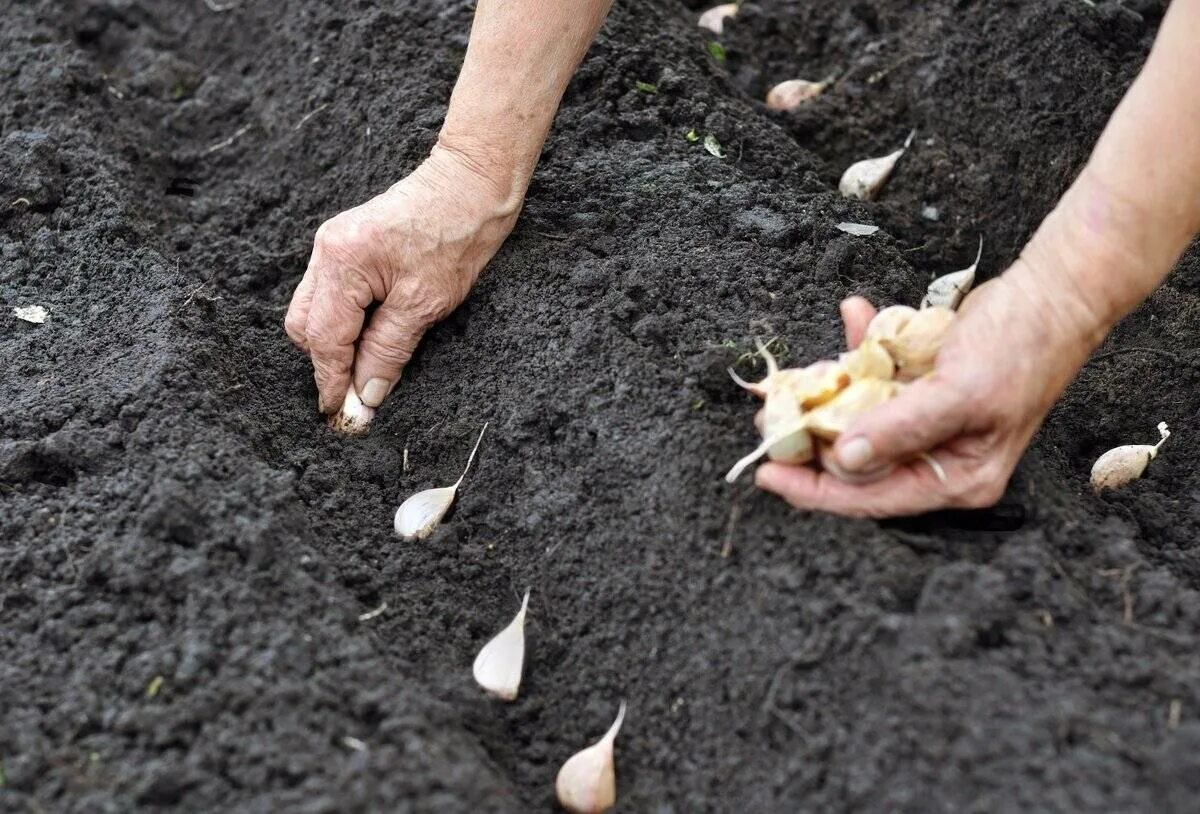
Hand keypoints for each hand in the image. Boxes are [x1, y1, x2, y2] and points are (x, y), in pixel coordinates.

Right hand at [285, 143, 521, 413]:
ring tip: (368, 367)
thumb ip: (388, 350)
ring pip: (315, 312)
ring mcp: (333, 246)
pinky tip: (371, 337)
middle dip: (327, 363)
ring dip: (336, 344)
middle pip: (306, 326)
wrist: (472, 184)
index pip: (324, 338)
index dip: (332, 381)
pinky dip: (345, 323)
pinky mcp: (347, 247)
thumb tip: (365, 394)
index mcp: (342, 263)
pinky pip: (331, 296)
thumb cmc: (457, 235)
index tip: (341, 415)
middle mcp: (327, 252)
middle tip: (357, 395)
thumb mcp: (425, 303)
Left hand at [754, 262, 1104, 517]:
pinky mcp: (921, 388)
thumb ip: (901, 429)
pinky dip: (858, 353)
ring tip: (789, 382)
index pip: (872, 498)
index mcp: (956, 478)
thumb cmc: (1021, 347)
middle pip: (857, 464)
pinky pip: (875, 380)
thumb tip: (844, 459)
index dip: (815, 490)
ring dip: (825, 396)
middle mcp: (939, 458)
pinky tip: (852, 315)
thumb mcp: (960, 394)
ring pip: (858, 422)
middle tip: (768, 421)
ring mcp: (928, 423)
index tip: (767, 473)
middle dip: (809, 441)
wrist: (1054, 292)